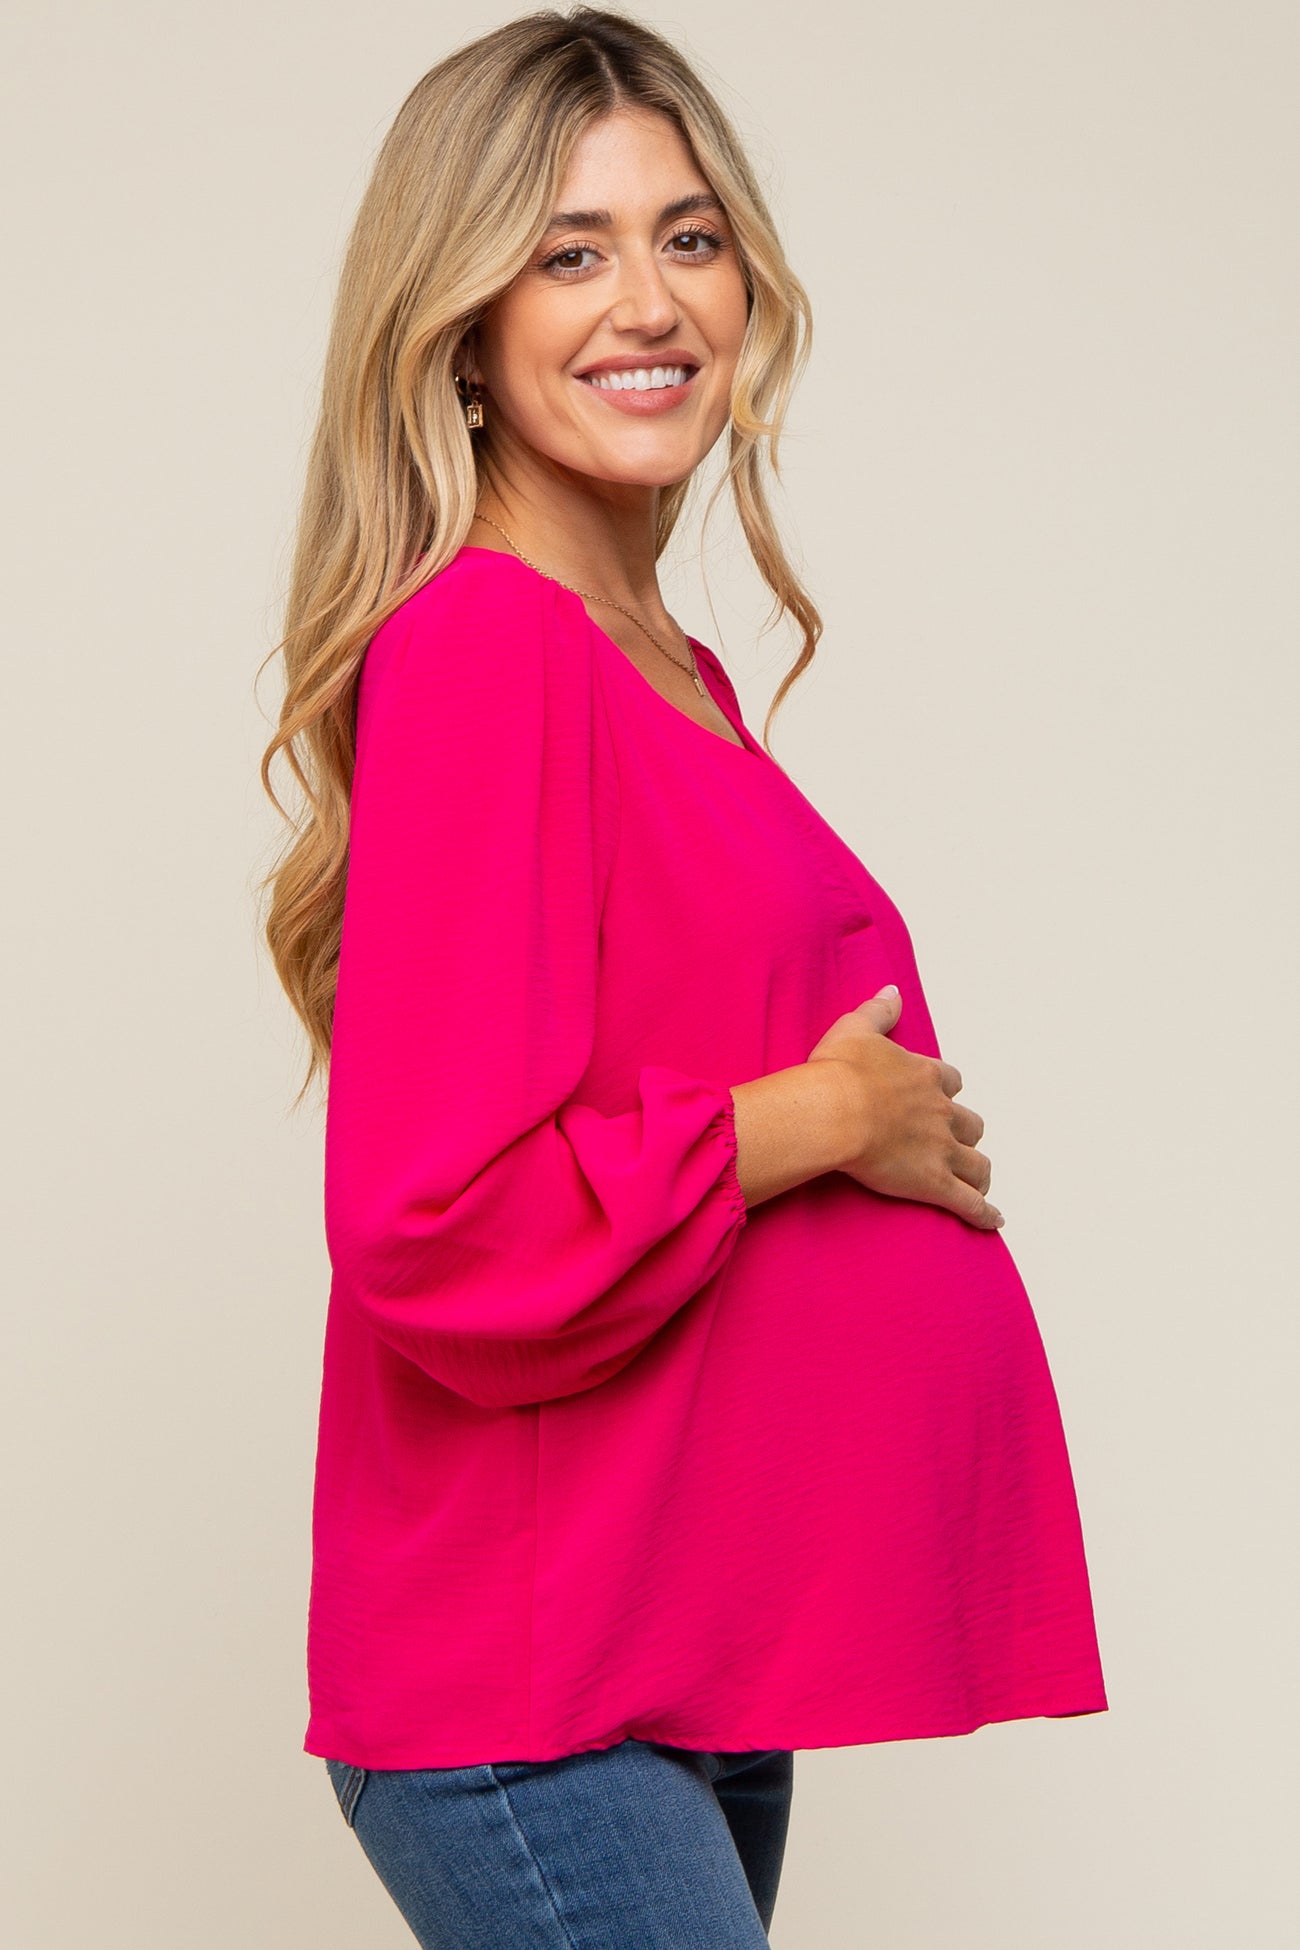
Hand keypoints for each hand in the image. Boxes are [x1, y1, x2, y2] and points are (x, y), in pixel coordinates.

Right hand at [807, 986, 1004, 1229]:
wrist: (834, 1111)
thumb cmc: (839, 1071)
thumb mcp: (855, 1029)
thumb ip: (878, 1011)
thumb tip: (893, 990)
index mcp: (924, 1077)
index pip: (950, 1081)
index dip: (946, 1090)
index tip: (940, 1095)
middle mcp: (940, 1112)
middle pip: (970, 1124)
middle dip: (966, 1132)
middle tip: (957, 1142)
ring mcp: (940, 1149)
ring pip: (976, 1162)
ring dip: (980, 1172)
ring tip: (980, 1182)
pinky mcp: (934, 1183)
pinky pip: (968, 1202)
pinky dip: (984, 1212)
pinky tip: (993, 1220)